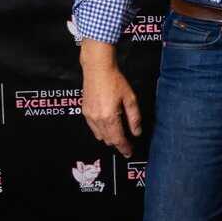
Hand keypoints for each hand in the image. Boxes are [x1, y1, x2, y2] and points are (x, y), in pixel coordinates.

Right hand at [79, 40, 141, 156]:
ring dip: (109, 138)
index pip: (118, 139)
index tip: (129, 152)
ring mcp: (89, 116)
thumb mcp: (130, 98)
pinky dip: (101, 131)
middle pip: (108, 140)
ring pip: (100, 136)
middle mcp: (97, 119)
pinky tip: (107, 126)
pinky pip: (93, 128)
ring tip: (118, 136)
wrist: (98, 69)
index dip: (124, 147)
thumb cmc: (114, 80)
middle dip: (118, 144)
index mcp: (109, 117)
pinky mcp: (85, 111)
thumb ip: (134, 118)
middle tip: (127, 145)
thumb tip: (136, 132)